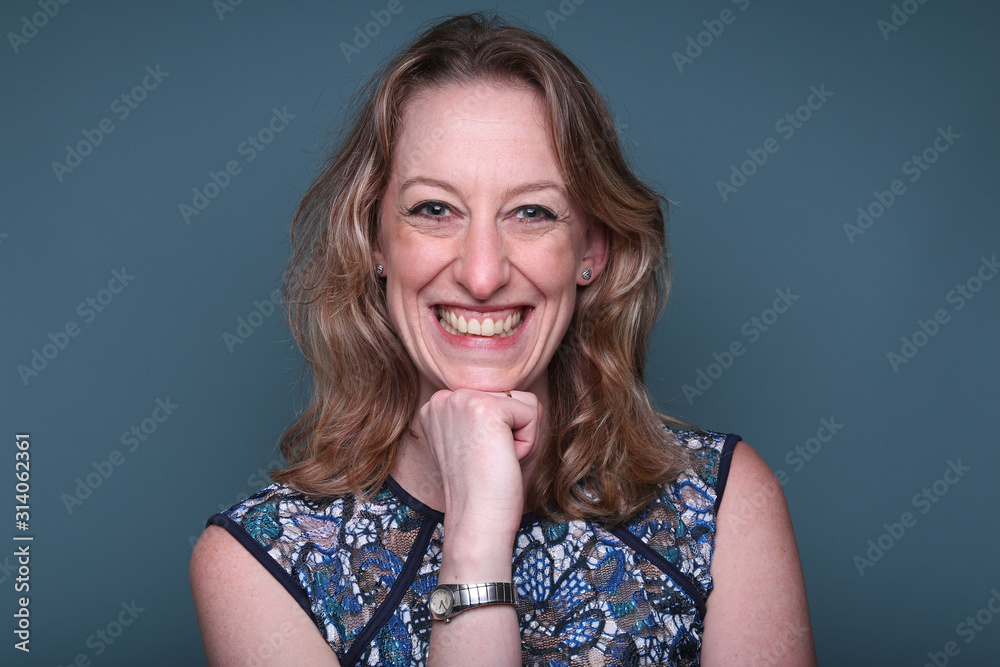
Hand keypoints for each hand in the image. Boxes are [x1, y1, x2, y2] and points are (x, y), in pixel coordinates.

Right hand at [417, 388, 541, 537]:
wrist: (476, 521)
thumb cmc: (484, 490)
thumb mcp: (483, 442)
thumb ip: (494, 413)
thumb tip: (525, 397)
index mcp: (437, 408)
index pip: (494, 400)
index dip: (499, 434)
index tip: (479, 460)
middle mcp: (443, 399)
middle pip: (509, 397)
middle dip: (512, 432)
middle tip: (489, 462)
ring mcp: (461, 400)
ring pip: (523, 403)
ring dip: (521, 436)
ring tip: (496, 459)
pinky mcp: (484, 406)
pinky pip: (531, 413)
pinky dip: (528, 441)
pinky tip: (504, 459)